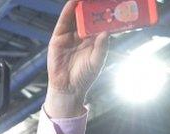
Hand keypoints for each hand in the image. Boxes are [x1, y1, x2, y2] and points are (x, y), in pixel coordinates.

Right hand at [45, 1, 108, 117]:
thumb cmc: (84, 77)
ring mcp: (69, 36)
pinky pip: (63, 22)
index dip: (103, 14)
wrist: (68, 88)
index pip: (98, 24)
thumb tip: (106, 32)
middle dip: (92, 7)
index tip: (111, 5)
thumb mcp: (96, 62)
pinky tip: (73, 2)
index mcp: (92, 42)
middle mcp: (81, 37)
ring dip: (80, 5)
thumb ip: (101, 47)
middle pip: (86, 17)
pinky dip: (67, 11)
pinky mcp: (58, 38)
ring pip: (75, 17)